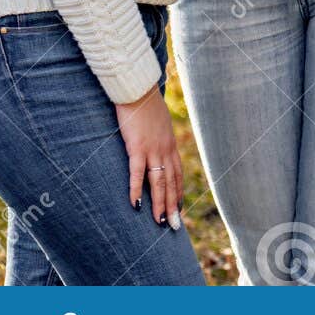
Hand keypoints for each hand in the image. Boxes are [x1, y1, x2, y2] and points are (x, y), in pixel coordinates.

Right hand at [115, 85, 183, 226]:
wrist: (139, 89)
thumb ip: (159, 134)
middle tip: (173, 226)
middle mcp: (165, 149)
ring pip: (158, 182)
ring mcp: (152, 149)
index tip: (179, 207)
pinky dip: (137, 190)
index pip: (177, 173)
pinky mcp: (137, 147)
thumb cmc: (145, 104)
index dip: (178, 191)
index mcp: (170, 144)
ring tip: (160, 222)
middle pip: (171, 182)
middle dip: (172, 205)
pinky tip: (135, 204)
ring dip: (159, 203)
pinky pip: (137, 173)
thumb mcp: (158, 121)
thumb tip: (158, 141)